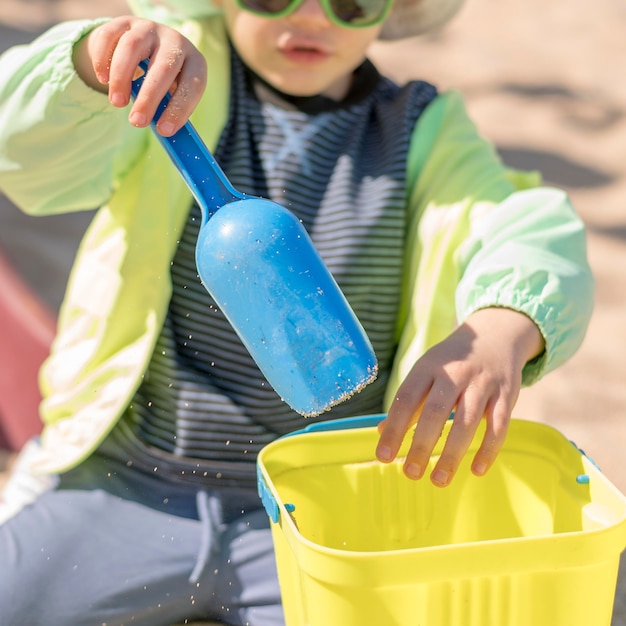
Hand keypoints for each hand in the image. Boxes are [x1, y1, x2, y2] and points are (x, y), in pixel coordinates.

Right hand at [72, 16, 206, 135]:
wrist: (147, 47)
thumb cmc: (166, 82)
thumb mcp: (174, 95)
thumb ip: (169, 111)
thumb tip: (164, 136)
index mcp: (195, 63)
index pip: (192, 86)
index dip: (179, 109)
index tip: (163, 131)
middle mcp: (175, 41)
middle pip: (163, 67)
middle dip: (149, 98)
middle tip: (136, 122)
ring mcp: (149, 29)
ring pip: (132, 47)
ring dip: (122, 78)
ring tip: (117, 103)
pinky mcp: (123, 22)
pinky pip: (109, 37)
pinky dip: (103, 59)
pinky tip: (103, 80)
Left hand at [376, 308, 544, 486]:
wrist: (494, 336)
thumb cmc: (451, 362)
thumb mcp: (426, 372)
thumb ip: (407, 403)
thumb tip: (382, 433)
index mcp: (428, 367)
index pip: (407, 399)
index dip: (394, 428)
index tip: (384, 456)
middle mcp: (455, 373)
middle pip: (436, 411)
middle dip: (421, 445)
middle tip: (410, 473)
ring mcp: (482, 383)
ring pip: (468, 421)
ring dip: (452, 454)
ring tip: (439, 479)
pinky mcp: (506, 394)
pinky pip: (499, 425)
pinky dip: (488, 449)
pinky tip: (476, 470)